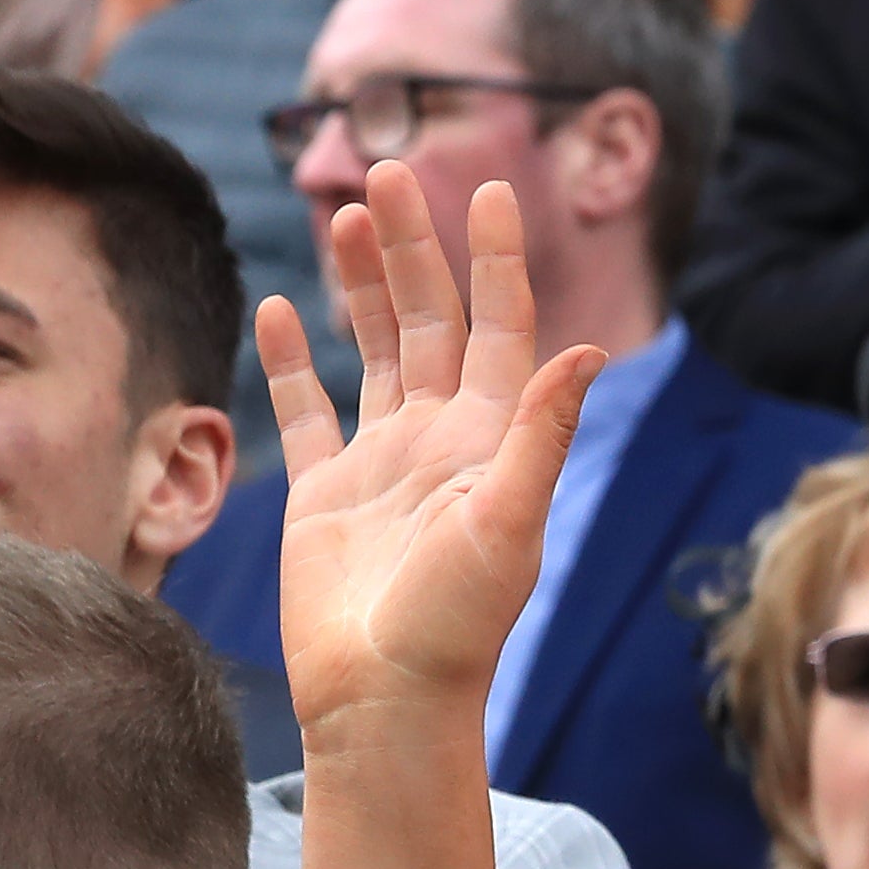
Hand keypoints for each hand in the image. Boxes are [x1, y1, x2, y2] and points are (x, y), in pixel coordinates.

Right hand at [264, 165, 603, 740]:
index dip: (497, 261)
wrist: (387, 698)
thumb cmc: (457, 625)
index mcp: (491, 440)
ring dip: (359, 285)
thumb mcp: (508, 523)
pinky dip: (292, 361)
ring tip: (344, 215)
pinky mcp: (324, 493)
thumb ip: (540, 435)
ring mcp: (381, 463)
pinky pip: (307, 411)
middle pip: (429, 321)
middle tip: (389, 170)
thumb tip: (589, 353)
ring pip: (370, 351)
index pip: (500, 329)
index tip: (492, 190)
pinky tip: (279, 305)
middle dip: (414, 249)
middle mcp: (440, 441)